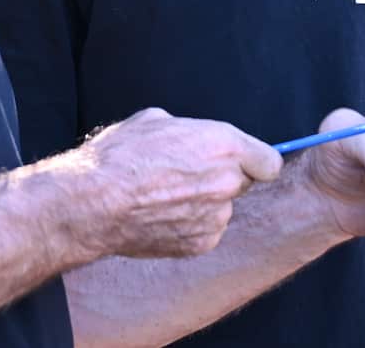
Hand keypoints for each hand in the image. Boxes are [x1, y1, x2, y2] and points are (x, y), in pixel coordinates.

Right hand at [66, 108, 282, 259]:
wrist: (94, 201)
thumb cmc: (121, 155)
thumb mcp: (156, 121)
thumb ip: (190, 131)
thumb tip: (193, 139)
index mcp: (224, 145)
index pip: (270, 161)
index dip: (255, 161)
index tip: (243, 162)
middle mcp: (228, 182)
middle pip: (244, 183)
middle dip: (223, 178)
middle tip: (188, 175)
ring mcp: (216, 216)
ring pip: (222, 208)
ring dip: (204, 203)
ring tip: (165, 196)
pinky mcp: (201, 243)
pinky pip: (206, 230)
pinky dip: (190, 225)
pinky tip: (161, 215)